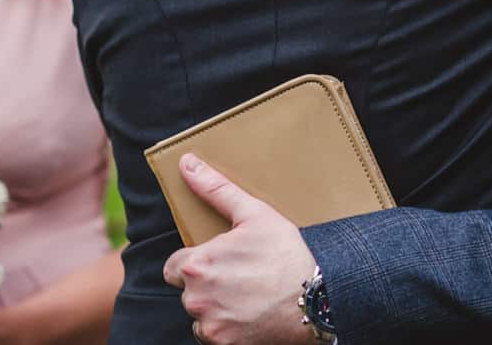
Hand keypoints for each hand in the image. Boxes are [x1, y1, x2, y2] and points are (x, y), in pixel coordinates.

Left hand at [163, 154, 316, 344]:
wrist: (316, 298)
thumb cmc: (286, 254)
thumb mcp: (254, 214)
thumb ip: (215, 190)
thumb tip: (186, 164)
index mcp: (197, 263)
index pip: (175, 266)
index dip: (197, 261)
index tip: (221, 260)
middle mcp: (196, 297)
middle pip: (188, 290)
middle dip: (206, 284)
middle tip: (239, 276)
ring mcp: (208, 323)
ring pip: (200, 313)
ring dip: (215, 306)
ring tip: (246, 294)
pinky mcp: (221, 343)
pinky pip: (212, 334)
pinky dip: (226, 327)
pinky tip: (248, 313)